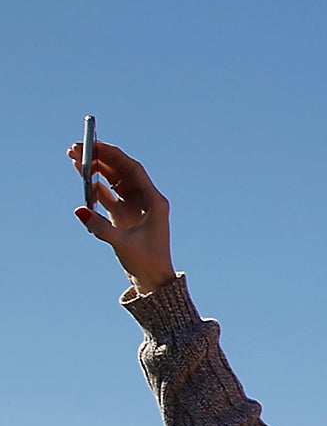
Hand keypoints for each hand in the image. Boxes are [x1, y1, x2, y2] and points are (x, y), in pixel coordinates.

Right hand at [68, 138, 174, 293]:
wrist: (154, 281)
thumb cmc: (147, 263)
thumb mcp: (124, 244)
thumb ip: (102, 228)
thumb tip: (80, 210)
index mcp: (154, 201)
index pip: (132, 169)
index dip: (113, 155)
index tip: (93, 144)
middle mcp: (146, 200)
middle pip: (121, 171)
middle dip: (99, 158)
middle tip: (75, 148)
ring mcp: (135, 207)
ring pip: (113, 180)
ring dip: (95, 169)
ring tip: (72, 158)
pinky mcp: (124, 216)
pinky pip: (108, 195)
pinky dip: (95, 186)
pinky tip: (82, 178)